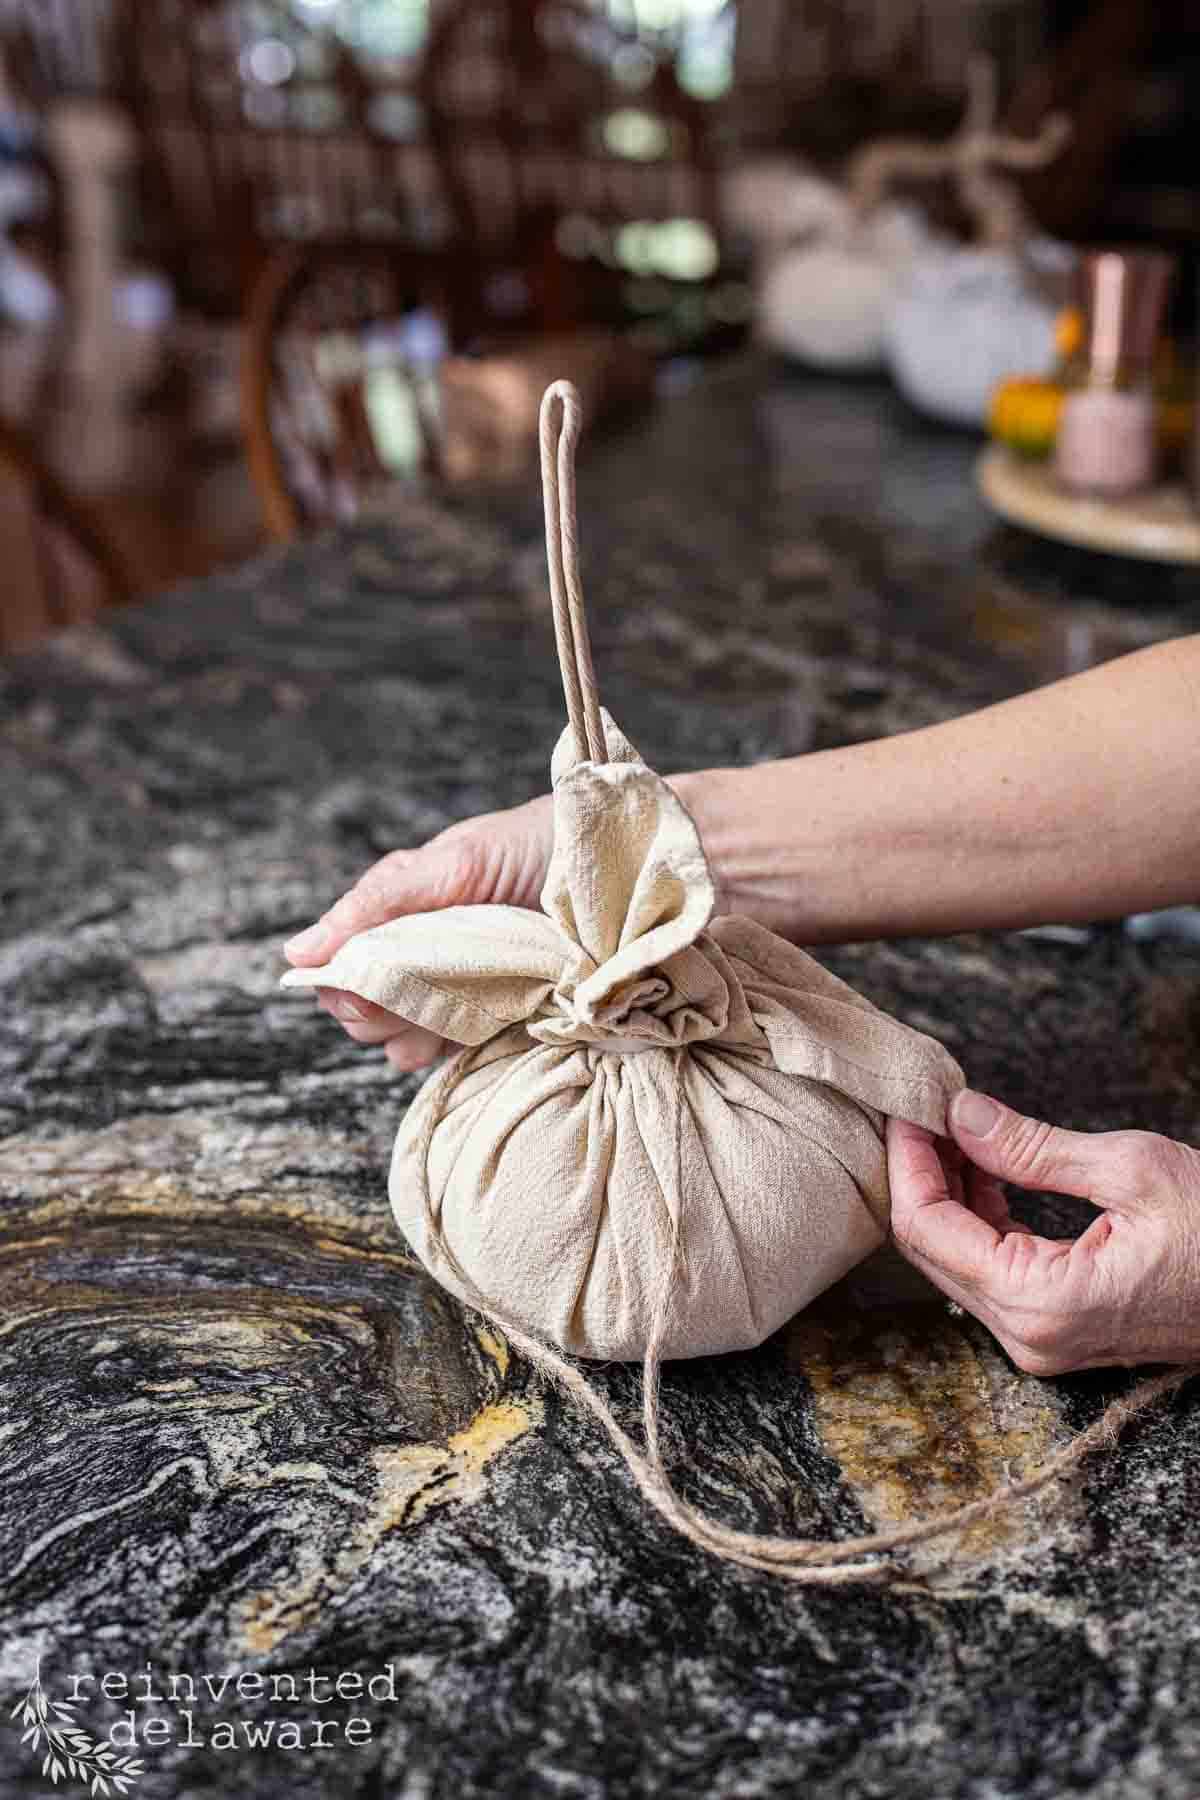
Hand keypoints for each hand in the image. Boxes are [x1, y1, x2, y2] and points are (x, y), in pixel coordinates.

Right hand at [283, 796, 552, 1070]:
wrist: (614, 869)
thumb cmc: (529, 848)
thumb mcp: (451, 863)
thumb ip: (377, 903)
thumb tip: (297, 955)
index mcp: (396, 920)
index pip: (339, 976)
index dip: (346, 989)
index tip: (370, 984)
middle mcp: (417, 962)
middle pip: (361, 1016)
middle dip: (380, 1012)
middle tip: (423, 988)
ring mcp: (455, 997)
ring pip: (398, 1044)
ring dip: (417, 1034)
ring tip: (460, 1003)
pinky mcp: (494, 1025)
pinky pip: (450, 1058)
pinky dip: (456, 1048)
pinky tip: (484, 1023)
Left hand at [887, 1090, 1199, 1372]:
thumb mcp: (1129, 1169)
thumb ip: (1030, 1146)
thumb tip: (959, 1113)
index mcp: (1040, 1301)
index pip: (926, 1229)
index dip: (907, 1160)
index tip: (908, 1105)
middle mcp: (1029, 1336)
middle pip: (928, 1249)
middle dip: (919, 1173)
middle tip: (924, 1108)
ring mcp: (1041, 1340)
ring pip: (954, 1261)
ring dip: (946, 1191)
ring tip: (956, 1127)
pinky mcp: (1056, 1329)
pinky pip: (989, 1271)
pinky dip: (978, 1217)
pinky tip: (986, 1168)